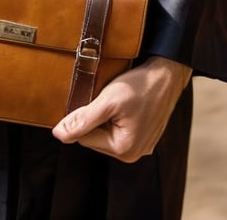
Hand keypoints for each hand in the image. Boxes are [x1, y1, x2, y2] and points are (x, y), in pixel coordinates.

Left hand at [52, 56, 191, 162]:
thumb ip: (82, 120)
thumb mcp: (107, 101)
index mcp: (124, 150)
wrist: (168, 73)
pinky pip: (120, 130)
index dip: (83, 117)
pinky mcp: (145, 136)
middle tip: (106, 98)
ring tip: (116, 100)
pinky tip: (124, 104)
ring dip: (106, 117)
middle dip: (95, 118)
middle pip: (96, 138)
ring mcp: (142, 146)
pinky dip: (117, 117)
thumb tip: (58, 134)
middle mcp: (134, 154)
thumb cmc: (140, 85)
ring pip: (107, 133)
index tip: (92, 99)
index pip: (84, 139)